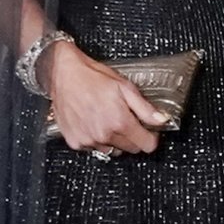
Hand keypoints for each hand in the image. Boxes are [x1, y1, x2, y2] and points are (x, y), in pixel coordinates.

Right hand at [45, 39, 168, 156]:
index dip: (151, 137)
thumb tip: (161, 120)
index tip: (149, 130)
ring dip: (114, 139)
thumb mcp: (125, 87)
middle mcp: (104, 135)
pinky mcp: (75, 142)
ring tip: (107, 119)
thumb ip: (145, 108)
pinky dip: (96, 139)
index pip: (146, 145)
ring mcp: (89, 140)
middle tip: (126, 119)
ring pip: (112, 150)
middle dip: (133, 137)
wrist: (62, 74)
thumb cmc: (92, 76)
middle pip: (131, 149)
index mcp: (120, 122)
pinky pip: (93, 148)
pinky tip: (93, 122)